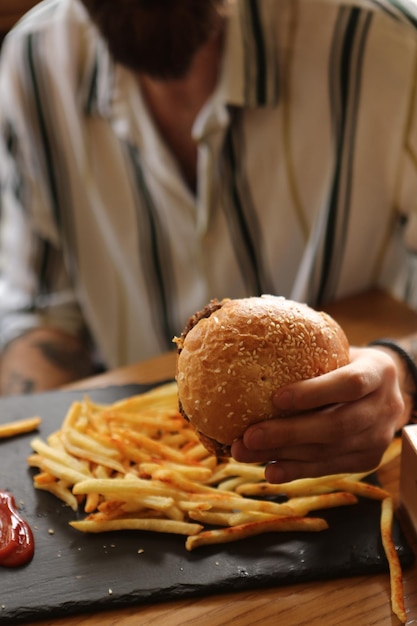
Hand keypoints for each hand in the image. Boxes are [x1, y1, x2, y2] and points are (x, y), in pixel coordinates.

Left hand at [231, 347, 405, 482]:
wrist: (381, 389)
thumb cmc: (344, 361)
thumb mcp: (336, 349)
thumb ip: (308, 353)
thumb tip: (250, 347)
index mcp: (379, 371)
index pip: (351, 383)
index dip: (314, 393)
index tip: (276, 398)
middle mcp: (385, 407)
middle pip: (337, 426)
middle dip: (289, 433)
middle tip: (249, 435)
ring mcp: (378, 438)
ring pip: (328, 452)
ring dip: (283, 455)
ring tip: (245, 452)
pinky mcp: (367, 461)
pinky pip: (328, 468)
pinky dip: (296, 470)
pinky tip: (270, 471)